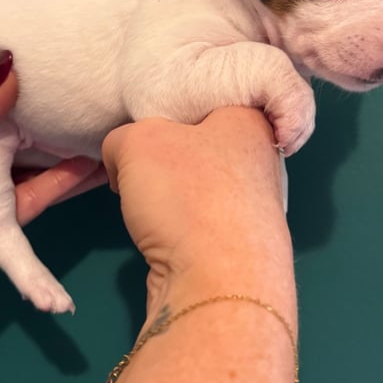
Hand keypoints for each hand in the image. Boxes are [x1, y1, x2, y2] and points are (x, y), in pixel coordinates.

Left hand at [0, 60, 105, 351]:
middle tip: (118, 116)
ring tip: (119, 151)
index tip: (83, 83)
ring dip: (74, 173)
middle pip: (31, 151)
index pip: (7, 114)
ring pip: (37, 186)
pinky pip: (23, 237)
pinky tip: (85, 213)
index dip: (44, 102)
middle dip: (70, 136)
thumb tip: (11, 69)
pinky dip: (53, 227)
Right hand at [101, 107, 290, 317]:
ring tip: (147, 206)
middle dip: (162, 158)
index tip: (144, 129)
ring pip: (194, 186)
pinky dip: (175, 227)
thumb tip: (124, 162)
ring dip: (166, 196)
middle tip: (138, 169)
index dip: (164, 111)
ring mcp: (254, 207)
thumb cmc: (186, 196)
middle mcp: (261, 161)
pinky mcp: (238, 246)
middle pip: (196, 145)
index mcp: (250, 122)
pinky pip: (197, 222)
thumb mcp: (136, 141)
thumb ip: (121, 138)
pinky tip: (162, 237)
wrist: (216, 284)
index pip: (203, 99)